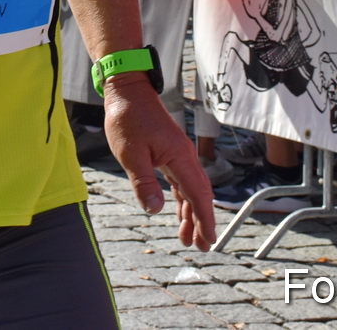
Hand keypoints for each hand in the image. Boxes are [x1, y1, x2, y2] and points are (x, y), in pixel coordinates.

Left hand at [103, 75, 216, 248]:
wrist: (127, 89)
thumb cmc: (127, 117)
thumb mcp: (130, 153)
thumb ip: (143, 182)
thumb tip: (156, 210)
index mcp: (179, 156)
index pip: (198, 194)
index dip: (205, 219)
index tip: (209, 240)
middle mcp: (184, 156)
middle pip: (199, 194)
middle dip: (201, 221)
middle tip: (201, 247)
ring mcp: (178, 154)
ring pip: (191, 189)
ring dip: (191, 213)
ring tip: (188, 238)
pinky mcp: (169, 152)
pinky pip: (181, 181)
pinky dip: (182, 199)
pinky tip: (178, 212)